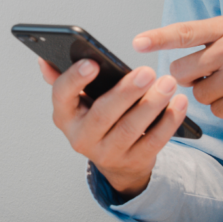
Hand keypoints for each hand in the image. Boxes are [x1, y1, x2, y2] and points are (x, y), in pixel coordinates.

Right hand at [38, 57, 187, 197]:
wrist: (116, 160)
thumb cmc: (96, 118)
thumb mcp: (77, 102)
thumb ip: (64, 79)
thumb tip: (44, 60)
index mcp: (64, 115)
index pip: (62, 96)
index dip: (75, 80)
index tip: (92, 63)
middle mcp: (81, 137)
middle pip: (103, 114)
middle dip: (126, 92)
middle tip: (147, 71)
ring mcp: (107, 153)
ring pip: (130, 128)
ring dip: (152, 104)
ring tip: (168, 83)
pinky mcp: (133, 161)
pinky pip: (153, 141)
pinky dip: (168, 121)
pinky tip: (178, 103)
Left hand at [132, 15, 222, 142]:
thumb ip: (213, 37)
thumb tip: (173, 51)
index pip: (185, 32)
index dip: (158, 37)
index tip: (136, 42)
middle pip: (182, 69)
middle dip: (189, 77)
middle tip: (210, 74)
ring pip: (197, 92)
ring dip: (210, 94)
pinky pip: (215, 109)